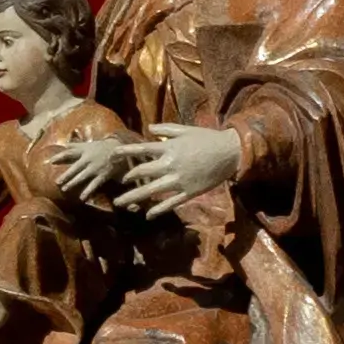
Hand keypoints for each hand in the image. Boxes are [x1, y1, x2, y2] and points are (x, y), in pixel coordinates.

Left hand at [77, 122, 250, 213]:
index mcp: (169, 148)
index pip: (141, 149)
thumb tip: (149, 128)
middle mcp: (170, 165)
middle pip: (142, 172)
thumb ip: (166, 128)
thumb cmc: (208, 139)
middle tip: (119, 182)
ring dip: (133, 197)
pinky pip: (170, 203)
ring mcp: (179, 180)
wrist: (231, 153)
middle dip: (127, 178)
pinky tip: (147, 215)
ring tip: (119, 203)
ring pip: (151, 190)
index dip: (125, 152)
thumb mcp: (186, 129)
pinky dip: (158, 210)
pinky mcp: (189, 192)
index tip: (112, 155)